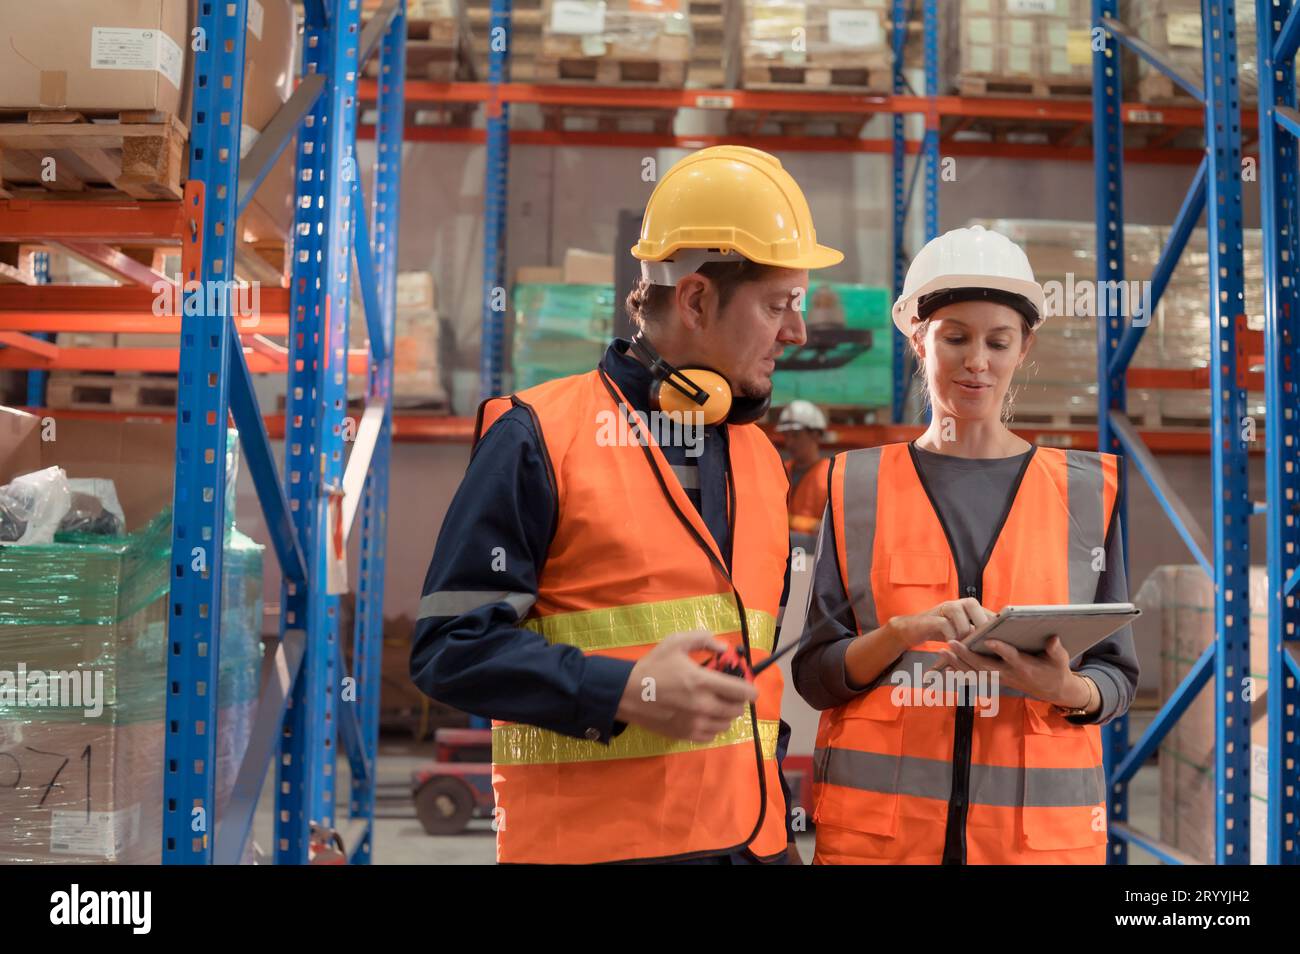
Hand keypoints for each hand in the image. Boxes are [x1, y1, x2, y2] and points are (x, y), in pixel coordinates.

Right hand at [616, 630, 758, 742]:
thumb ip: (703, 640)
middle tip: (727, 692)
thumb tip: (724, 647)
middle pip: (737, 709)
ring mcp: (695, 723)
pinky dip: (713, 727)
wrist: (627, 693)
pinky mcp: (686, 735)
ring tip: (715, 704)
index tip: (747, 685)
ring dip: (726, 714)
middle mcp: (703, 706)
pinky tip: (705, 716)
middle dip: (736, 699)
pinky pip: (712, 736)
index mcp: (703, 682)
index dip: (750, 688)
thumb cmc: (652, 666)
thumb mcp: (675, 642)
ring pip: (726, 724)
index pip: (742, 691)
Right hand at [888, 598, 994, 651]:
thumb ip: (977, 632)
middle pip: (976, 608)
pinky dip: (950, 637)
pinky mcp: (933, 618)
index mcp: (970, 607)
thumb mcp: (962, 631)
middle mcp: (959, 604)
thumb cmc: (941, 632)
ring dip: (963, 634)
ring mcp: (945, 608)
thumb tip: (997, 641)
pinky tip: (950, 643)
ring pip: (962, 618)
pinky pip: (946, 626)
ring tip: (961, 644)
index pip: (989, 613)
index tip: (1000, 639)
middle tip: (980, 643)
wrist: (913, 630)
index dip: (996, 625)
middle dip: (980, 628)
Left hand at [941, 634, 1090, 707]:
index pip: (1011, 657)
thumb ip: (1056, 650)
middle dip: (967, 655)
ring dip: (958, 663)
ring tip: (942, 651)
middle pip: (985, 666)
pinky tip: (946, 665)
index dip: (1000, 649)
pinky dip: (961, 672)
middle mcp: (1009, 674)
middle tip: (952, 643)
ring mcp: (1001, 679)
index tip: (988, 640)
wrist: (1052, 690)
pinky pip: (975, 678)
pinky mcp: (996, 680)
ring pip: (976, 672)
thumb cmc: (1055, 670)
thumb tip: (1054, 638)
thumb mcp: (1060, 660)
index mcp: (1025, 666)